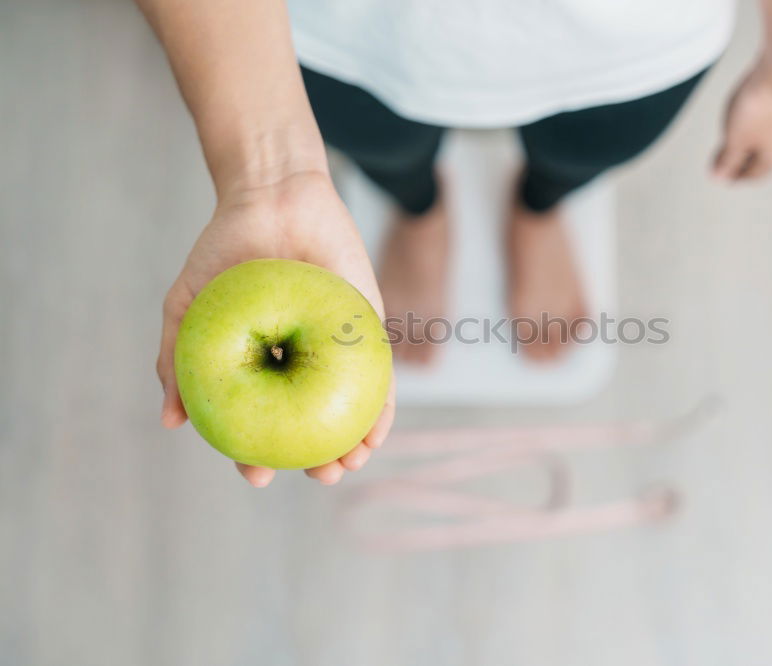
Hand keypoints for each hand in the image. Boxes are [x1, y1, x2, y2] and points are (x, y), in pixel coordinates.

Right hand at [156, 170, 394, 487]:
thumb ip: (175, 361)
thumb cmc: (225, 251)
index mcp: (261, 367)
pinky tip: (377, 434)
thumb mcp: (188, 308)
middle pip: (313, 424)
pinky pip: (380, 377)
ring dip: (355, 445)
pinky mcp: (368, 330)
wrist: (272, 197)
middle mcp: (300, 365)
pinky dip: (381, 409)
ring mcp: (336, 350)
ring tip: (349, 465)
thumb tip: (170, 422)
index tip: (258, 477)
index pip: (263, 422)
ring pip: (349, 410)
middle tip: (321, 477)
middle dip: (319, 461)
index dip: (261, 454)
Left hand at [712, 50, 771, 181]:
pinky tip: (756, 112)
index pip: (754, 175)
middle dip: (744, 159)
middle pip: (765, 157)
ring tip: (738, 137)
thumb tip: (719, 178)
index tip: (722, 176)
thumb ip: (727, 160)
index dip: (735, 177)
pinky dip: (763, 121)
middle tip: (726, 158)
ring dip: (755, 140)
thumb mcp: (735, 138)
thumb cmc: (762, 104)